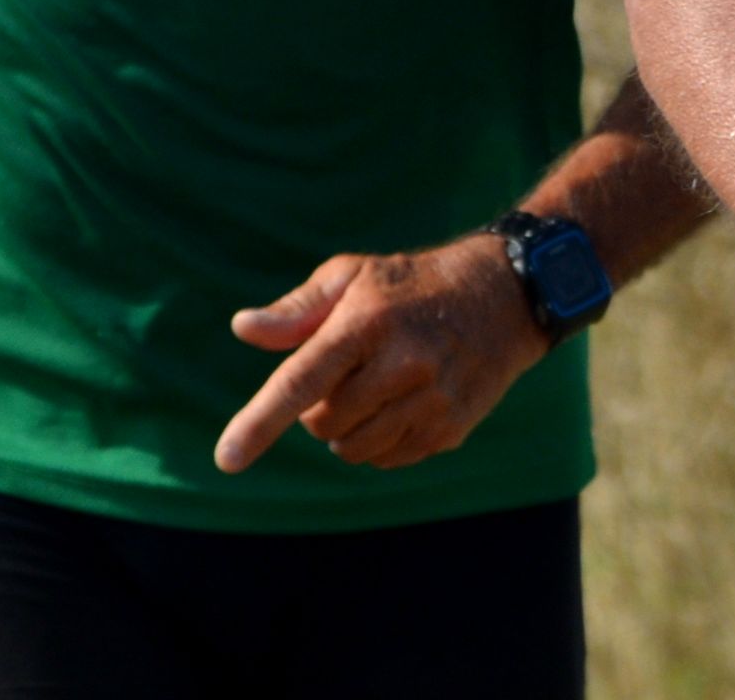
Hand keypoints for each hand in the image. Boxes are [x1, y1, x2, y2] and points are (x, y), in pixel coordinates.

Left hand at [214, 235, 552, 473]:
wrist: (507, 295)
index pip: (301, 381)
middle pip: (321, 424)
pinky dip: (379, 442)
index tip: (227, 459)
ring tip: (374, 388)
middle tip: (347, 373)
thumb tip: (243, 328)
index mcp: (367, 323)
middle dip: (319, 408)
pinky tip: (401, 405)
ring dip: (347, 430)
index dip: (259, 422)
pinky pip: (387, 458)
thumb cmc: (413, 285)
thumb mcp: (355, 276)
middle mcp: (403, 364)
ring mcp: (432, 399)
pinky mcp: (451, 426)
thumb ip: (297, 309)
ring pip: (352, 449)